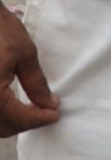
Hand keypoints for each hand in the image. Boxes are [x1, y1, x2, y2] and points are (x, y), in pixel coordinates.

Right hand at [0, 8, 56, 135]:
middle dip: (25, 124)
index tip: (56, 114)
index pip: (18, 119)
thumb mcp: (25, 55)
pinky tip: (12, 105)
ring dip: (11, 122)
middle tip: (46, 112)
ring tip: (31, 110)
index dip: (40, 119)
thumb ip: (36, 84)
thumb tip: (49, 104)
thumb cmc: (0, 31)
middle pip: (2, 128)